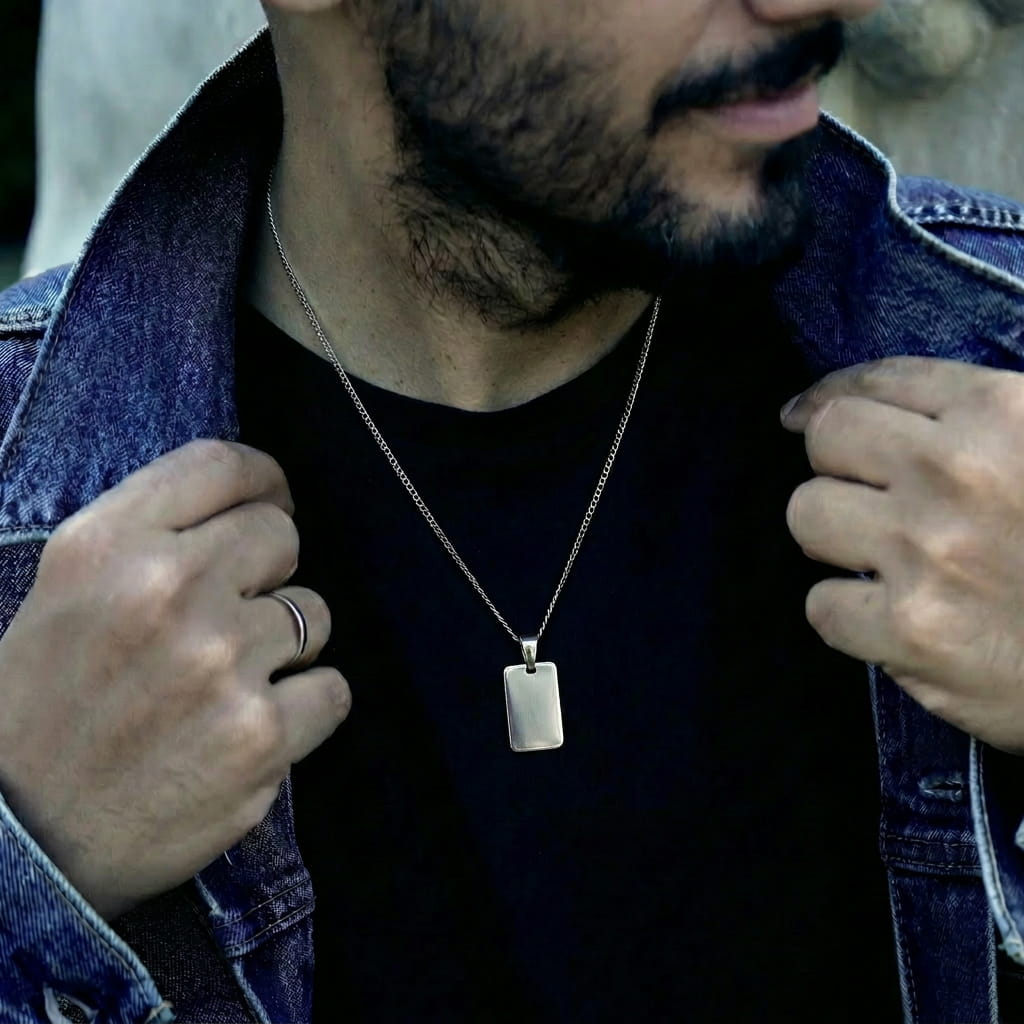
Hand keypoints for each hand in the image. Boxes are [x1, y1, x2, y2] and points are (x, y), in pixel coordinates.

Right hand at [0, 440, 349, 918]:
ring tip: (225, 687)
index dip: (264, 481)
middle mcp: (168, 589)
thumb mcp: (65, 593)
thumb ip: (149, 539)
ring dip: (285, 647)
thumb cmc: (39, 713)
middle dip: (268, 573)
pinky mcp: (260, 735)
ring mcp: (220, 662)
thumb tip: (253, 508)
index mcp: (108, 545)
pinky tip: (253, 729)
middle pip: (281, 536)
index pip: (222, 466)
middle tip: (233, 617)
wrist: (17, 844)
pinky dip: (305, 708)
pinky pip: (331, 689)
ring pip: (314, 614)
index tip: (275, 501)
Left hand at [782, 357, 1023, 753]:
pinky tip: (890, 617)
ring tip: (878, 556)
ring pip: (808, 514)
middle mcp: (954, 471)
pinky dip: (848, 614)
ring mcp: (926, 552)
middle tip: (862, 493)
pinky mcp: (911, 632)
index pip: (875, 384)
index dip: (829, 399)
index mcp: (1002, 413)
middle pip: (825, 440)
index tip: (804, 413)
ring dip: (833, 536)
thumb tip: (904, 410)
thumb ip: (994, 419)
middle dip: (834, 465)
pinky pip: (822, 606)